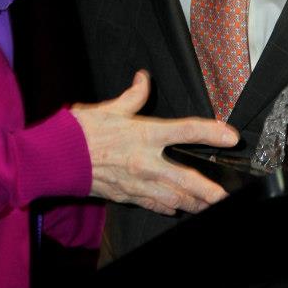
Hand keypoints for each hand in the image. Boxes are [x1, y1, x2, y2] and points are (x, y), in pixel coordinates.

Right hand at [72, 72, 238, 215]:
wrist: (56, 159)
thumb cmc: (80, 133)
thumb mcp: (109, 109)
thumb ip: (133, 96)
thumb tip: (143, 80)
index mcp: (144, 134)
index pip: (185, 131)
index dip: (211, 133)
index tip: (231, 137)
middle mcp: (145, 161)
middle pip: (187, 179)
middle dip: (210, 191)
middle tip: (226, 197)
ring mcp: (137, 183)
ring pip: (174, 198)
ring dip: (194, 203)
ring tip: (210, 206)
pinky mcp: (127, 195)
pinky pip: (153, 204)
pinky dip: (168, 207)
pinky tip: (178, 208)